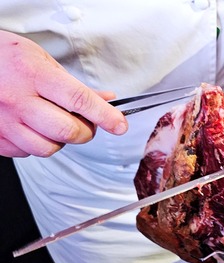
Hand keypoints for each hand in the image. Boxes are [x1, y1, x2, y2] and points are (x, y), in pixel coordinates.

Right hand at [0, 31, 126, 157]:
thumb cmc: (3, 57)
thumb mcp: (41, 60)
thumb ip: (74, 85)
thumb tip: (106, 100)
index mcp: (34, 75)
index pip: (80, 101)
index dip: (106, 116)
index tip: (119, 125)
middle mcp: (18, 100)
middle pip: (68, 131)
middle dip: (85, 131)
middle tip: (84, 123)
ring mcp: (4, 121)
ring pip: (49, 148)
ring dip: (60, 140)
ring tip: (53, 123)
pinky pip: (26, 152)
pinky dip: (35, 144)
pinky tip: (31, 128)